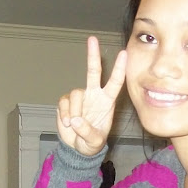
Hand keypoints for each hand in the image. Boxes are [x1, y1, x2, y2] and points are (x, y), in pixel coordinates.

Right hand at [57, 36, 126, 155]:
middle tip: (92, 39)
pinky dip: (65, 114)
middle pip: (93, 71)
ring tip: (75, 125)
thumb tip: (75, 120)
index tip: (124, 54)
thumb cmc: (92, 143)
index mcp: (107, 102)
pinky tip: (68, 123)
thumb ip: (87, 132)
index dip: (119, 69)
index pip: (115, 83)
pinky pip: (64, 103)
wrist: (78, 148)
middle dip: (92, 55)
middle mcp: (94, 96)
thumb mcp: (94, 142)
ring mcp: (80, 98)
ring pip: (75, 94)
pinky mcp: (66, 102)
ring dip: (74, 111)